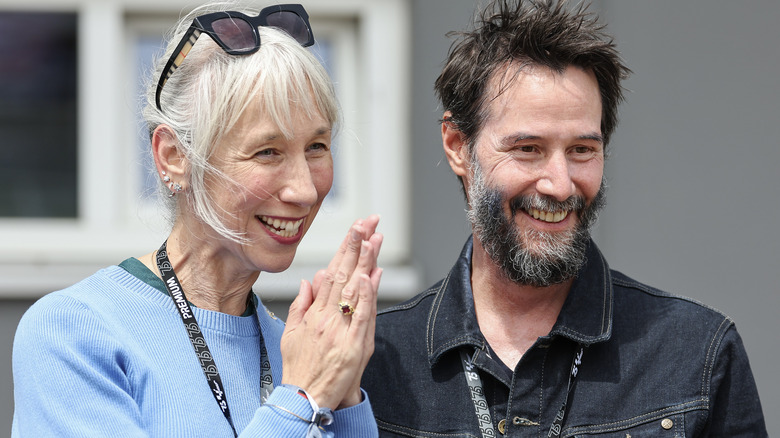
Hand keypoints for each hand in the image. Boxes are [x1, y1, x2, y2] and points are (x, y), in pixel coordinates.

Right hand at [280, 215, 382, 409]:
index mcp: (314, 312)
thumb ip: (301, 305)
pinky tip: (368, 276)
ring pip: (353, 290)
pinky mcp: (352, 345)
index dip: (345, 249)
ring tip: (374, 238)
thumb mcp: (292, 333)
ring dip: (364, 262)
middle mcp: (326, 316)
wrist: (303, 399)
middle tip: (367, 222)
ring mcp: (339, 330)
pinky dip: (365, 296)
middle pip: (343, 274)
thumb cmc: (299, 367)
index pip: (332, 272)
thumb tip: (309, 280)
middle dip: (356, 245)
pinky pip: (360, 316)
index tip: (356, 229)